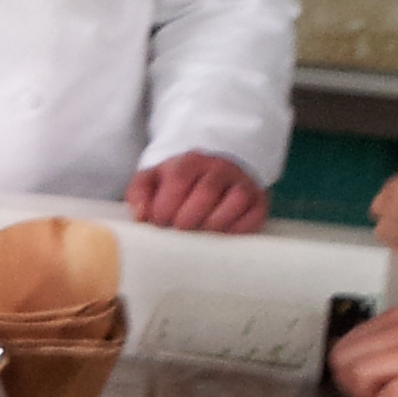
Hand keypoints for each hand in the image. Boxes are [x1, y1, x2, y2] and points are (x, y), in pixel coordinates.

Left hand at [128, 152, 268, 233]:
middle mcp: (219, 168)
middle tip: (179, 229)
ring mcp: (241, 183)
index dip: (166, 204)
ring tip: (200, 234)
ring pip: (235, 200)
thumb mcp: (154, 179)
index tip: (159, 222)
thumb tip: (141, 216)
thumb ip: (140, 193)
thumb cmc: (178, 182)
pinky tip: (222, 235)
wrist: (215, 169)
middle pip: (207, 191)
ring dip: (215, 223)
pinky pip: (254, 215)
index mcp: (190, 161)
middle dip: (189, 217)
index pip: (179, 178)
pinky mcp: (258, 200)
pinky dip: (239, 228)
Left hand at [331, 307, 397, 396]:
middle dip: (349, 383)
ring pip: (358, 373)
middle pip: (344, 358)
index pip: (345, 343)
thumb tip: (354, 366)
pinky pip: (385, 396)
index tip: (361, 381)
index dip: (346, 368)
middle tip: (368, 394)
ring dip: (364, 394)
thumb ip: (388, 344)